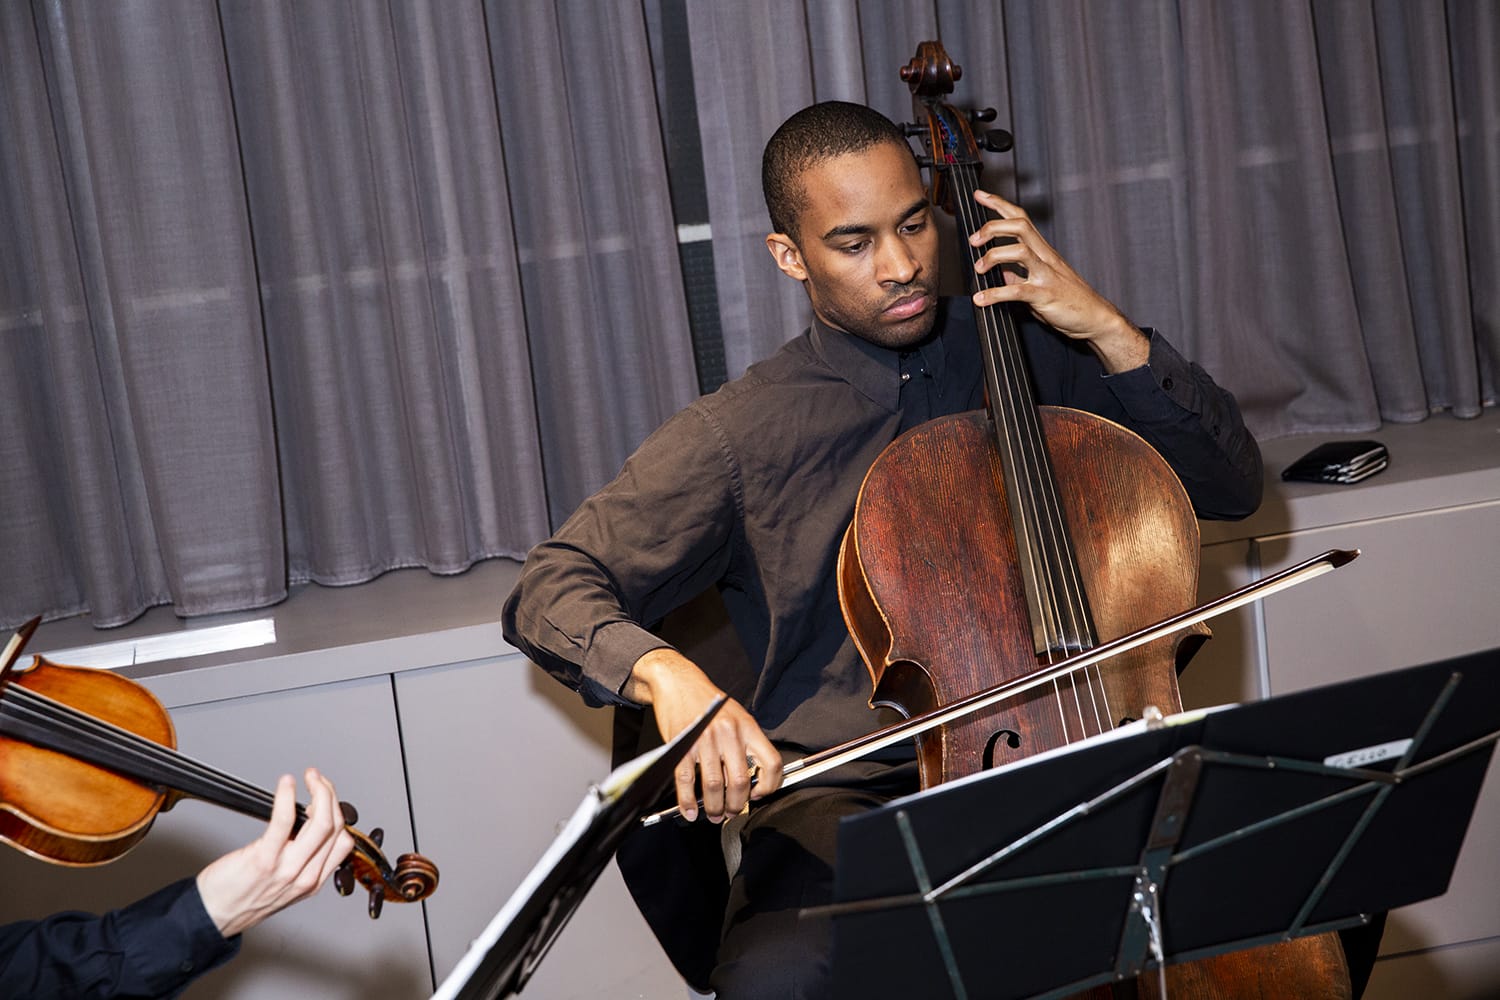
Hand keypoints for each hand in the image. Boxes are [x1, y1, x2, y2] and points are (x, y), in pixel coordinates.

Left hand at [196, 768, 355, 937]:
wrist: (214, 915)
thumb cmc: (242, 897)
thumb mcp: (284, 887)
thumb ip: (302, 861)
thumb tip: (307, 826)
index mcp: (313, 882)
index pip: (343, 841)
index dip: (338, 813)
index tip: (326, 798)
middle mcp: (305, 876)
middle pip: (334, 827)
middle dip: (330, 794)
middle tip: (317, 779)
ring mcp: (287, 869)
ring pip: (321, 822)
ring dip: (320, 791)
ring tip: (309, 778)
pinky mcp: (263, 859)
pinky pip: (284, 820)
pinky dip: (287, 797)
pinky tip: (287, 784)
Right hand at [626, 648, 782, 822]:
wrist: (679, 683)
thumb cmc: (709, 703)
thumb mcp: (737, 717)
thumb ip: (747, 745)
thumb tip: (751, 781)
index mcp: (748, 727)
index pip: (772, 762)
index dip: (769, 786)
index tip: (759, 795)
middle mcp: (729, 733)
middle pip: (740, 780)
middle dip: (736, 804)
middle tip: (731, 812)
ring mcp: (705, 739)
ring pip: (714, 785)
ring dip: (715, 807)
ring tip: (714, 814)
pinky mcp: (682, 745)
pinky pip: (686, 781)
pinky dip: (688, 802)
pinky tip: (691, 811)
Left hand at [967, 189, 1148, 372]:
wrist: (1096, 318)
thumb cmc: (1070, 300)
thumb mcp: (1040, 283)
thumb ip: (1019, 276)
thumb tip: (1001, 273)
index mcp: (1043, 252)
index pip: (1020, 219)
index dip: (999, 204)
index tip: (980, 195)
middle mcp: (1045, 257)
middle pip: (1019, 226)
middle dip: (993, 227)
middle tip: (974, 240)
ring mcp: (1046, 274)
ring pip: (1020, 250)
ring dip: (994, 256)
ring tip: (978, 269)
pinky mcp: (1045, 295)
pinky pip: (1017, 290)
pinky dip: (995, 293)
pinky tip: (982, 299)